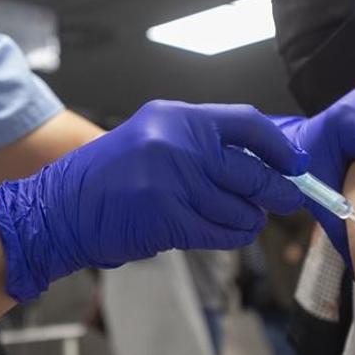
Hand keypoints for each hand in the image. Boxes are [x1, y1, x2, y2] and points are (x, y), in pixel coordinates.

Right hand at [0, 100, 309, 301]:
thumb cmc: (108, 177)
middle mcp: (178, 143)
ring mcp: (173, 181)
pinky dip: (232, 237)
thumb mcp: (152, 138)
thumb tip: (260, 159)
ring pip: (240, 207)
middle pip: (251, 170)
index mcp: (176, 116)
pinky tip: (228, 234)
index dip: (279, 146)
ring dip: (249, 219)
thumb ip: (200, 143)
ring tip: (242, 221)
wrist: (59, 209)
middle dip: (276, 191)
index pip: (246, 123)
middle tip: (286, 200)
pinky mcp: (168, 218)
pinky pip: (221, 232)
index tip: (294, 162)